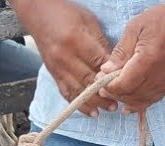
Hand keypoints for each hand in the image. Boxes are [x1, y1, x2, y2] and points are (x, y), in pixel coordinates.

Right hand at [11, 0, 115, 115]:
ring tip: (110, 108)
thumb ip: (101, 43)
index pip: (98, 61)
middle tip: (120, 100)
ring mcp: (57, 67)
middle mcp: (64, 56)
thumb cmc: (67, 14)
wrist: (38, 14)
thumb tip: (116, 64)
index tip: (126, 82)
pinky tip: (92, 112)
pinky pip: (67, 93)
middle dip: (106, 93)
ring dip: (95, 102)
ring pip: (78, 91)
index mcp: (75, 40)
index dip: (112, 74)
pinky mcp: (54, 74)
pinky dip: (80, 104)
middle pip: (88, 80)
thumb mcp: (88, 22)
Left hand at [97, 3, 164, 113]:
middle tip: (102, 86)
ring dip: (125, 99)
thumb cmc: (161, 21)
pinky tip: (128, 105)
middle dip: (114, 93)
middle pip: (131, 95)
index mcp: (147, 61)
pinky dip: (139, 104)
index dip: (109, 86)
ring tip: (113, 92)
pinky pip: (152, 100)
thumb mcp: (134, 29)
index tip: (100, 79)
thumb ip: (120, 52)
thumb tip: (106, 71)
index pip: (123, 84)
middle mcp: (158, 77)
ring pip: (140, 101)